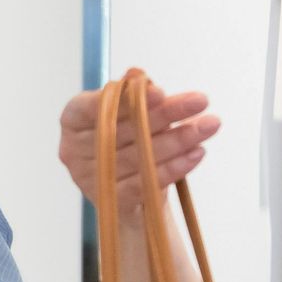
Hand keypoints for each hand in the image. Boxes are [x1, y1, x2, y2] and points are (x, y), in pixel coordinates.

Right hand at [57, 81, 218, 211]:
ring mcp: (90, 179)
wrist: (130, 195)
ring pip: (140, 156)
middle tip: (200, 101)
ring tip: (208, 125)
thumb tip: (141, 79)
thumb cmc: (127, 143)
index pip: (94, 105)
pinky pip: (147, 182)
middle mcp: (75, 150)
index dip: (126, 99)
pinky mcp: (112, 202)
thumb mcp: (130, 114)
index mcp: (73, 120)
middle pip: (125, 129)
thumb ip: (136, 97)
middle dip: (167, 114)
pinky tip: (196, 153)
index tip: (161, 92)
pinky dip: (175, 167)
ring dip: (179, 139)